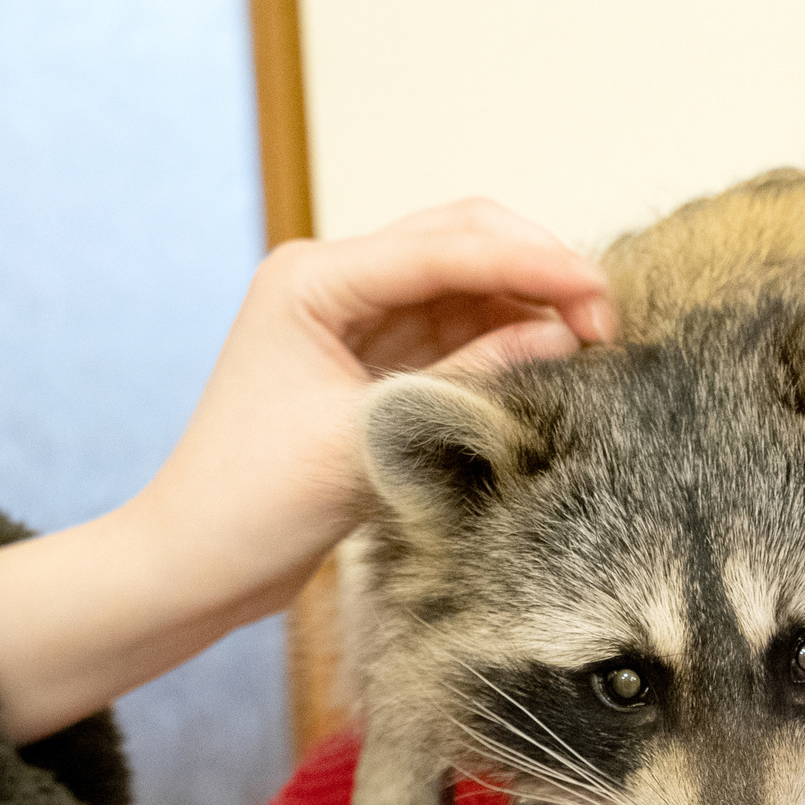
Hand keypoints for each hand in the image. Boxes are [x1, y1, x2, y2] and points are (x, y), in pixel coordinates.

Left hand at [0, 200, 612, 742]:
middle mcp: (332, 283)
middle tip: (605, 320)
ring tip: (591, 341)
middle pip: (460, 241)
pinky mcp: (373, 363)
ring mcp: (354, 320)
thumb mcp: (371, 439)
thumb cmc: (253, 505)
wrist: (198, 564)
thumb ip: (468, 379)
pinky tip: (550, 359)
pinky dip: (505, 339)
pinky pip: (457, 332)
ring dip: (529, 303)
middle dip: (537, 270)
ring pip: (467, 283)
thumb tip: (562, 336)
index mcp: (312, 281)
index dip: (530, 262)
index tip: (598, 291)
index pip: (443, 247)